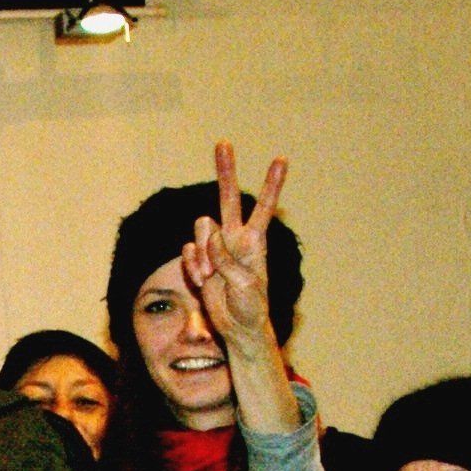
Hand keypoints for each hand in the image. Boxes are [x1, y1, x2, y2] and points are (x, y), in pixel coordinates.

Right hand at [183, 141, 289, 348]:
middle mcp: (235, 237)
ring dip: (204, 253)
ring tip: (213, 276)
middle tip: (223, 143)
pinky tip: (204, 282)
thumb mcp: (245, 283)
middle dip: (226, 170)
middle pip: (228, 198)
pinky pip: (189, 253)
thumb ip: (227, 258)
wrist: (236, 326)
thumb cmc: (250, 306)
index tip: (281, 159)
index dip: (271, 184)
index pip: (263, 207)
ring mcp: (216, 248)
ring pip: (201, 228)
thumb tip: (209, 234)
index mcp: (255, 241)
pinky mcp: (200, 260)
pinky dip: (194, 268)